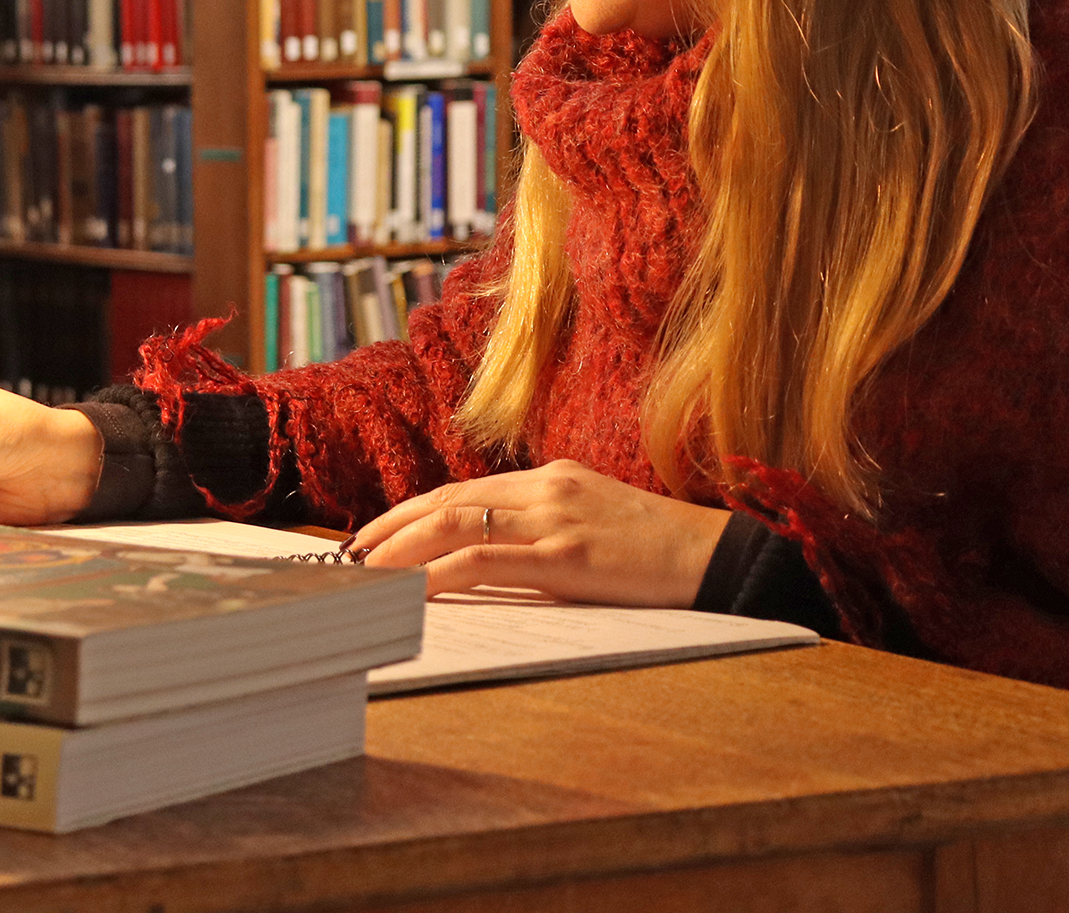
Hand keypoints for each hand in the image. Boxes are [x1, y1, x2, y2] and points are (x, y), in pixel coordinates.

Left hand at [347, 460, 732, 604]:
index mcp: (551, 478)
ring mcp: (555, 518)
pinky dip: (439, 572)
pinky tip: (413, 589)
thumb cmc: (659, 553)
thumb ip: (544, 530)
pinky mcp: (567, 556)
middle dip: (391, 526)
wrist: (717, 558)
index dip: (411, 511)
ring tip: (365, 572)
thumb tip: (489, 558)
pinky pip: (486, 558)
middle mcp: (546, 488)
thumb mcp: (594, 525)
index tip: (375, 535)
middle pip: (448, 499)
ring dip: (401, 548)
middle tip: (352, 554)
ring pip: (455, 522)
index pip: (464, 490)